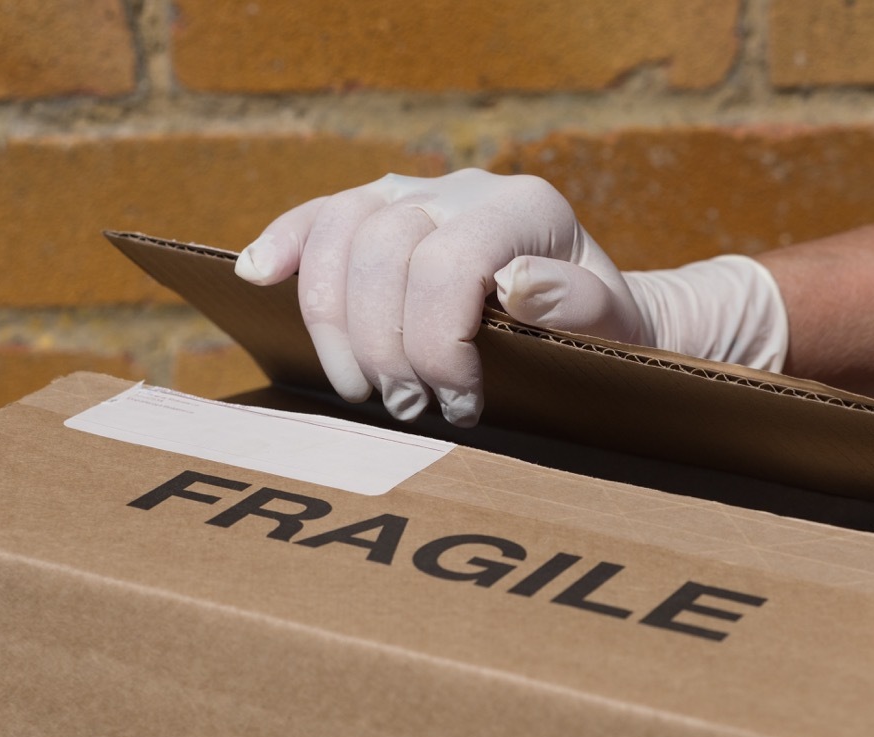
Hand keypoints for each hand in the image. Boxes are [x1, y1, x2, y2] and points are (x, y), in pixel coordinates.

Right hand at [235, 168, 786, 424]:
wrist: (598, 314)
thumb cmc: (605, 331)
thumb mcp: (615, 328)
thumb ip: (581, 305)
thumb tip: (517, 284)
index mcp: (523, 207)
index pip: (449, 261)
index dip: (436, 340)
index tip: (456, 403)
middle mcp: (462, 189)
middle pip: (381, 246)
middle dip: (384, 342)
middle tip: (408, 409)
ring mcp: (416, 195)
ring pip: (339, 230)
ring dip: (333, 321)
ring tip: (362, 389)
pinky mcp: (380, 214)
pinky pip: (320, 217)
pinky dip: (286, 245)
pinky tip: (258, 276)